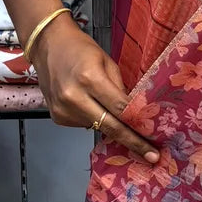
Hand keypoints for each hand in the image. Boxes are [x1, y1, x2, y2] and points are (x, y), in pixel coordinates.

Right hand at [33, 15, 158, 161]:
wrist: (47, 45)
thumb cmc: (81, 48)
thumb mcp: (107, 62)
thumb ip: (120, 89)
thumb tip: (135, 113)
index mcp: (89, 79)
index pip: (120, 109)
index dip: (139, 127)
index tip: (154, 143)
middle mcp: (74, 98)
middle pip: (110, 127)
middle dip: (133, 142)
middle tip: (152, 157)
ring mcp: (63, 110)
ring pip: (97, 127)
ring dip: (110, 124)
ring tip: (106, 105)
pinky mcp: (57, 117)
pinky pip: (84, 124)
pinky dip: (93, 118)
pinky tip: (89, 103)